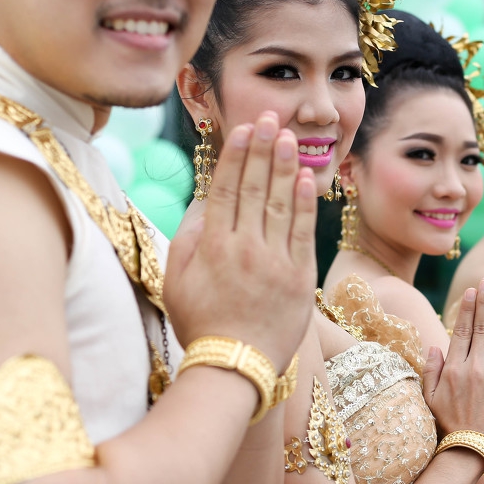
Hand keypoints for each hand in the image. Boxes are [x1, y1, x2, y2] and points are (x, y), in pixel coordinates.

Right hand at [164, 112, 317, 369]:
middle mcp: (245, 247)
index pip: (227, 188)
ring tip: (289, 137)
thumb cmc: (201, 324)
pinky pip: (304, 232)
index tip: (243, 130)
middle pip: (256, 188)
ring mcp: (275, 261)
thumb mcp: (176, 280)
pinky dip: (306, 204)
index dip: (237, 155)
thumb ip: (188, 238)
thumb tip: (204, 203)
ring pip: (281, 204)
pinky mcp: (300, 277)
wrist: (235, 366)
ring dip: (286, 167)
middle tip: (269, 118)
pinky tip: (307, 179)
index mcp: (212, 246)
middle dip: (263, 149)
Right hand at [423, 279, 483, 445]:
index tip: (472, 291)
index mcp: (453, 368)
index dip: (468, 308)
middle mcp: (474, 368)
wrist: (471, 448)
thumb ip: (431, 369)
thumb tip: (434, 345)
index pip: (462, 330)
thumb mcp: (429, 396)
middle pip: (482, 328)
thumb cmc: (446, 422)